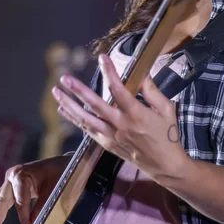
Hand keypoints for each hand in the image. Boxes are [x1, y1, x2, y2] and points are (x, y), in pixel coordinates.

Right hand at [0, 155, 70, 223]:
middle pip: (1, 200)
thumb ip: (42, 206)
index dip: (24, 218)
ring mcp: (9, 180)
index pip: (20, 202)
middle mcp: (12, 176)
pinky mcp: (11, 185)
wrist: (63, 163)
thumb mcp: (54, 189)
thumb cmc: (60, 173)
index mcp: (22, 174)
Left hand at [52, 54, 189, 182]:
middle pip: (96, 106)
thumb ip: (152, 90)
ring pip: (86, 120)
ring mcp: (112, 136)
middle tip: (65, 78)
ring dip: (69, 105)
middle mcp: (121, 125)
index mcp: (137, 114)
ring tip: (56, 91)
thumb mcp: (166, 109)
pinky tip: (62, 109)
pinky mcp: (107, 144)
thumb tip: (141, 72)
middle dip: (79, 91)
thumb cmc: (168, 135)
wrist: (165, 165)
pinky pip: (86, 130)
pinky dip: (74, 119)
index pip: (119, 90)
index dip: (109, 73)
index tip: (102, 58)